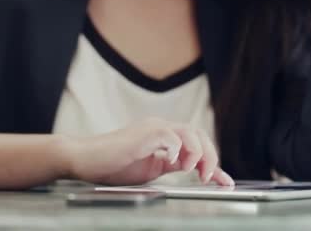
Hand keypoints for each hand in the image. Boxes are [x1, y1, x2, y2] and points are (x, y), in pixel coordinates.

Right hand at [65, 119, 234, 185]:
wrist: (85, 161)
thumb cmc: (113, 166)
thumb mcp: (151, 170)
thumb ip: (172, 166)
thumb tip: (194, 170)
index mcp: (164, 137)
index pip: (198, 144)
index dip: (214, 163)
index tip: (225, 182)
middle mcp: (162, 128)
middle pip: (200, 134)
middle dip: (210, 157)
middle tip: (206, 177)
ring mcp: (153, 128)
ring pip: (189, 132)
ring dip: (197, 153)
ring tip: (190, 170)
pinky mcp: (144, 133)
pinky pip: (170, 135)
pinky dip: (177, 149)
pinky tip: (173, 162)